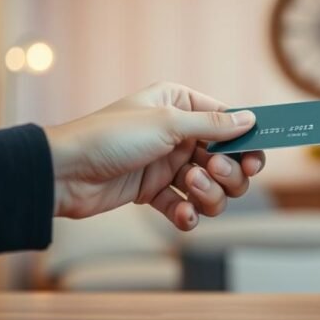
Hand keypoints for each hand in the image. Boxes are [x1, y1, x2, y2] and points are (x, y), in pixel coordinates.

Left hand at [43, 82, 264, 230]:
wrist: (65, 173)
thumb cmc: (111, 137)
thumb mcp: (167, 123)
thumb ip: (213, 125)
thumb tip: (251, 120)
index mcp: (180, 104)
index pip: (228, 122)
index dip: (246, 143)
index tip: (255, 161)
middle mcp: (177, 133)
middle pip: (227, 159)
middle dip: (227, 172)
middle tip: (213, 173)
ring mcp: (166, 164)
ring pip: (211, 186)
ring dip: (208, 193)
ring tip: (189, 190)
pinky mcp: (154, 192)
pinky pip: (186, 206)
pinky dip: (189, 213)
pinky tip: (183, 215)